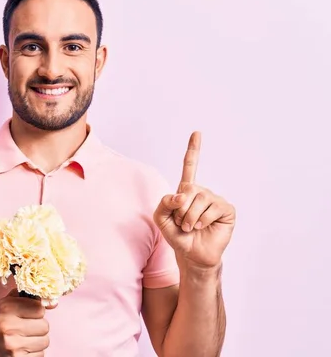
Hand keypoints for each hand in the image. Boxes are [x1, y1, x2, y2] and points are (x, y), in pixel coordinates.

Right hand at [0, 289, 50, 355]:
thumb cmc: (0, 321)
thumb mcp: (9, 303)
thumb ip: (30, 298)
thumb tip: (54, 303)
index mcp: (6, 309)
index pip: (40, 309)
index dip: (36, 311)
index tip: (28, 313)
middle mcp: (8, 327)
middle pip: (45, 326)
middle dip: (38, 326)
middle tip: (27, 327)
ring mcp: (13, 347)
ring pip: (45, 341)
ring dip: (38, 340)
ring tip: (25, 338)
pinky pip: (41, 354)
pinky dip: (34, 352)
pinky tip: (23, 348)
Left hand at [153, 132, 235, 268]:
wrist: (192, 255)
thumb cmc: (178, 236)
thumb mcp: (161, 219)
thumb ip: (163, 204)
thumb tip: (181, 194)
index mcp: (187, 191)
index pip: (190, 167)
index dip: (193, 150)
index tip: (197, 133)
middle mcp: (202, 192)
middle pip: (187, 189)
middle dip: (179, 209)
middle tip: (182, 223)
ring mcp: (215, 200)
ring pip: (199, 199)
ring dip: (189, 217)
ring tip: (191, 227)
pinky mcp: (226, 210)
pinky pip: (212, 208)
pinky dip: (203, 219)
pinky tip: (203, 227)